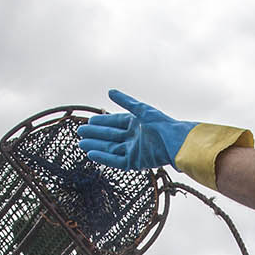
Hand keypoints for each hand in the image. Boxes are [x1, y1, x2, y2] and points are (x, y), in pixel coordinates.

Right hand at [77, 90, 198, 169]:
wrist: (174, 142)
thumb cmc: (161, 124)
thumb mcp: (141, 110)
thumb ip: (125, 102)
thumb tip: (110, 91)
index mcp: (136, 124)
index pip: (115, 123)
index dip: (102, 122)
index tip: (89, 121)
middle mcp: (133, 138)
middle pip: (110, 136)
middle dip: (95, 134)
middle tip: (80, 132)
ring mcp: (133, 151)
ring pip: (110, 148)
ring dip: (96, 146)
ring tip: (81, 143)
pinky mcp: (134, 162)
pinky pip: (115, 160)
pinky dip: (103, 157)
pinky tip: (92, 154)